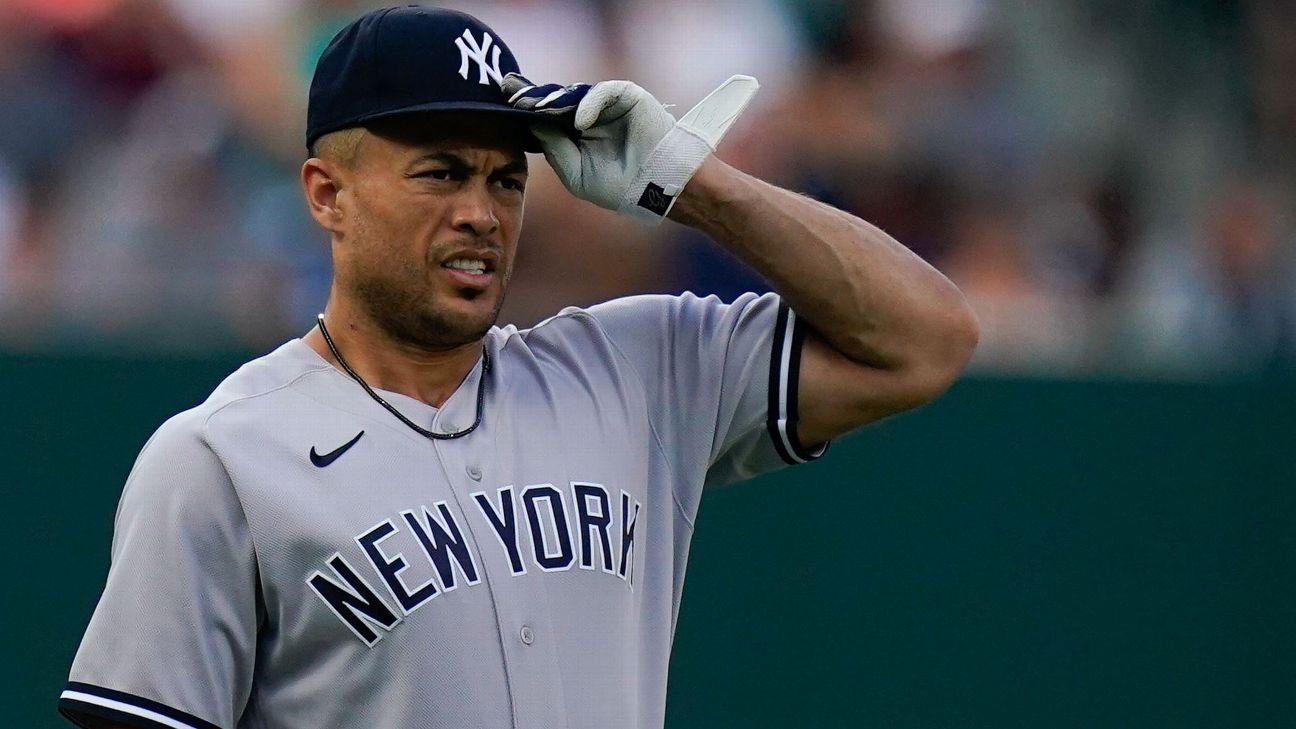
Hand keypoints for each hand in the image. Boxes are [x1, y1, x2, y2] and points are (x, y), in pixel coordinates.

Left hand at [503, 73, 758, 223]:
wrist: (656, 187)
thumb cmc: (618, 185)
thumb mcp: (575, 171)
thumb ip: (554, 147)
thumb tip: (530, 123)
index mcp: (574, 133)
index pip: (545, 115)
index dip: (525, 107)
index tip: (501, 99)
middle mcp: (588, 115)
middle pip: (555, 99)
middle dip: (533, 97)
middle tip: (509, 90)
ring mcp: (607, 104)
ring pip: (575, 94)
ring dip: (555, 101)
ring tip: (539, 108)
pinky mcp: (626, 97)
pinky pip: (603, 93)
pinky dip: (589, 104)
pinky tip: (579, 122)